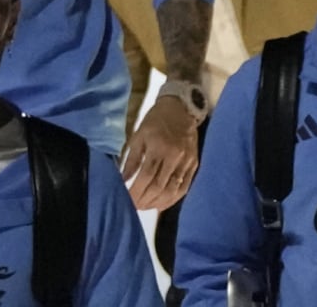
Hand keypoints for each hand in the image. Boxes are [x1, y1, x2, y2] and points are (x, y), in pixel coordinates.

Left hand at [122, 96, 199, 210]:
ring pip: (172, 190)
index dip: (136, 192)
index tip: (126, 201)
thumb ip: (131, 160)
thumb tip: (122, 180)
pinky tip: (162, 204)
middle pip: (159, 186)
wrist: (181, 108)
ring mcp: (186, 161)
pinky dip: (172, 199)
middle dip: (144, 200)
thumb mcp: (138, 136)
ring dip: (157, 202)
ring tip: (145, 206)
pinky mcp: (194, 164)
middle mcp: (174, 156)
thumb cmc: (155, 121)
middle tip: (134, 207)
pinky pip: (184, 187)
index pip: (146, 177)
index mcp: (158, 147)